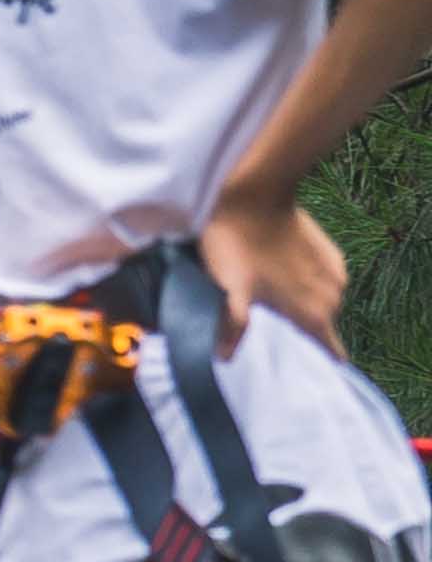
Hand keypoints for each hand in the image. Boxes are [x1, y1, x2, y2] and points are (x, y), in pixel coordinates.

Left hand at [204, 187, 353, 348]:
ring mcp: (336, 274)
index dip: (315, 360)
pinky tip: (280, 273)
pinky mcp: (331, 254)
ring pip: (320, 302)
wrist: (253, 197)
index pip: (330, 351)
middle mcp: (335, 299)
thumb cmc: (237, 246)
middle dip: (296, 328)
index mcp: (315, 315)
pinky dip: (305, 282)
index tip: (297, 365)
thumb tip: (226, 356)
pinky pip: (321, 279)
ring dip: (300, 303)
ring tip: (270, 298)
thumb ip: (232, 326)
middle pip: (319, 326)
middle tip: (266, 324)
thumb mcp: (227, 290)